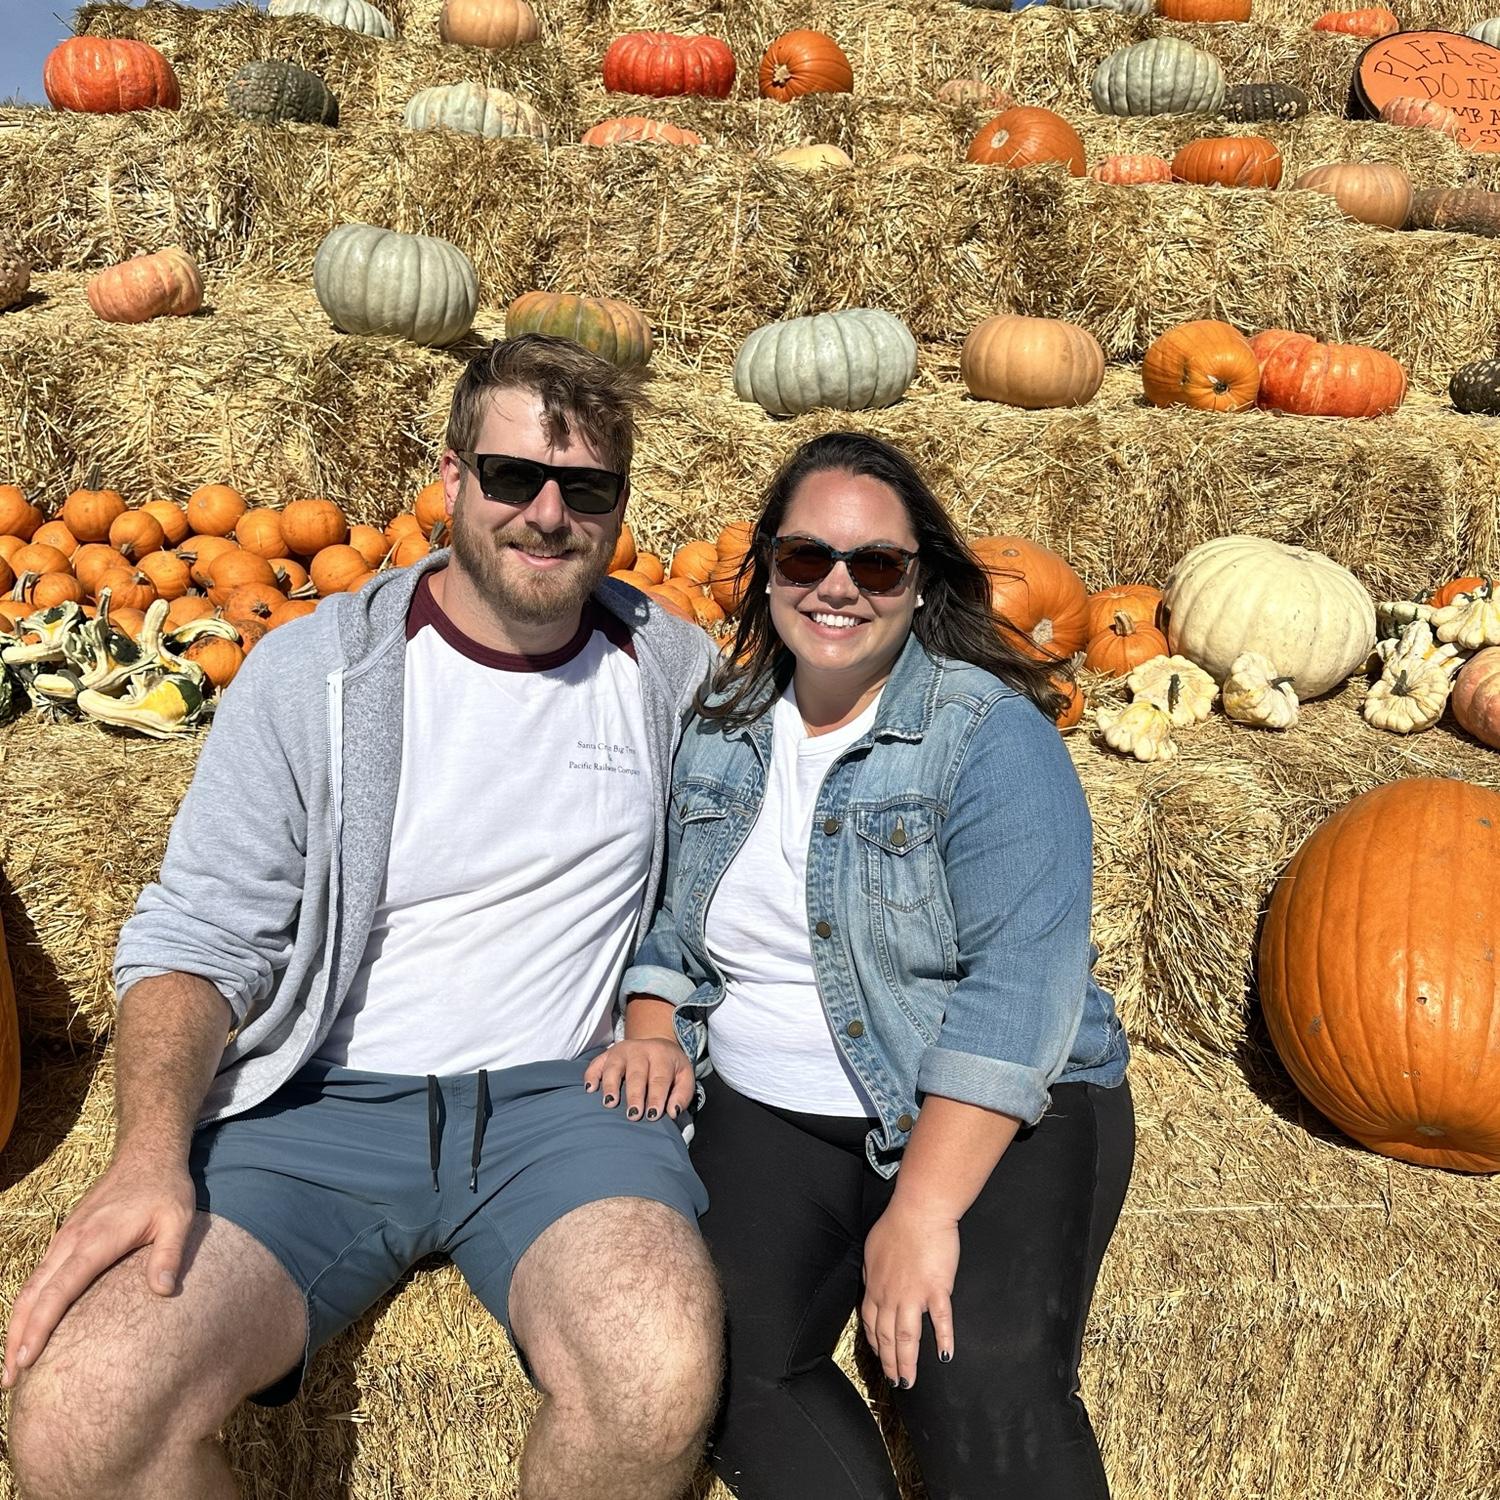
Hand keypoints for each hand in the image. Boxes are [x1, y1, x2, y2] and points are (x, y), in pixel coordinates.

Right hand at [2, 1147, 196, 1388]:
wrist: (147, 1153)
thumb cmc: (165, 1188)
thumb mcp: (178, 1217)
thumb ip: (169, 1254)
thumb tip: (163, 1292)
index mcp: (95, 1241)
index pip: (59, 1290)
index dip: (39, 1327)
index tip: (24, 1361)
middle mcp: (71, 1242)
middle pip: (32, 1295)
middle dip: (16, 1338)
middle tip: (9, 1381)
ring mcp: (65, 1239)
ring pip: (30, 1287)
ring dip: (16, 1325)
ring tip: (12, 1365)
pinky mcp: (66, 1238)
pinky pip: (39, 1277)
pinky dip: (27, 1306)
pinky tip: (27, 1327)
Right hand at [583, 1039, 693, 1122]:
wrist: (656, 1045)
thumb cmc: (670, 1068)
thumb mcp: (684, 1076)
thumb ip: (682, 1095)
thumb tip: (673, 1112)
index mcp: (661, 1055)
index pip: (659, 1078)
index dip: (656, 1097)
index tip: (652, 1115)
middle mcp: (640, 1050)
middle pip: (636, 1073)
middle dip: (634, 1095)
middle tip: (633, 1115)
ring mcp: (621, 1051)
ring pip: (614, 1067)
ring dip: (611, 1085)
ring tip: (610, 1103)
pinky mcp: (606, 1055)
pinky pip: (596, 1064)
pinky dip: (591, 1075)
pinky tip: (590, 1090)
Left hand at [860, 1200, 959, 1389]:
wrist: (919, 1211)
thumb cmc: (896, 1224)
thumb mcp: (873, 1248)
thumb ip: (871, 1272)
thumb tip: (870, 1284)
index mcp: (875, 1286)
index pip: (871, 1324)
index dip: (875, 1344)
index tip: (880, 1358)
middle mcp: (891, 1296)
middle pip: (887, 1337)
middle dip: (890, 1363)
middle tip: (896, 1382)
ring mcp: (914, 1295)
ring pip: (907, 1337)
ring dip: (908, 1363)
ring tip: (910, 1382)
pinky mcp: (937, 1290)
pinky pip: (940, 1320)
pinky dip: (943, 1340)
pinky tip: (945, 1356)